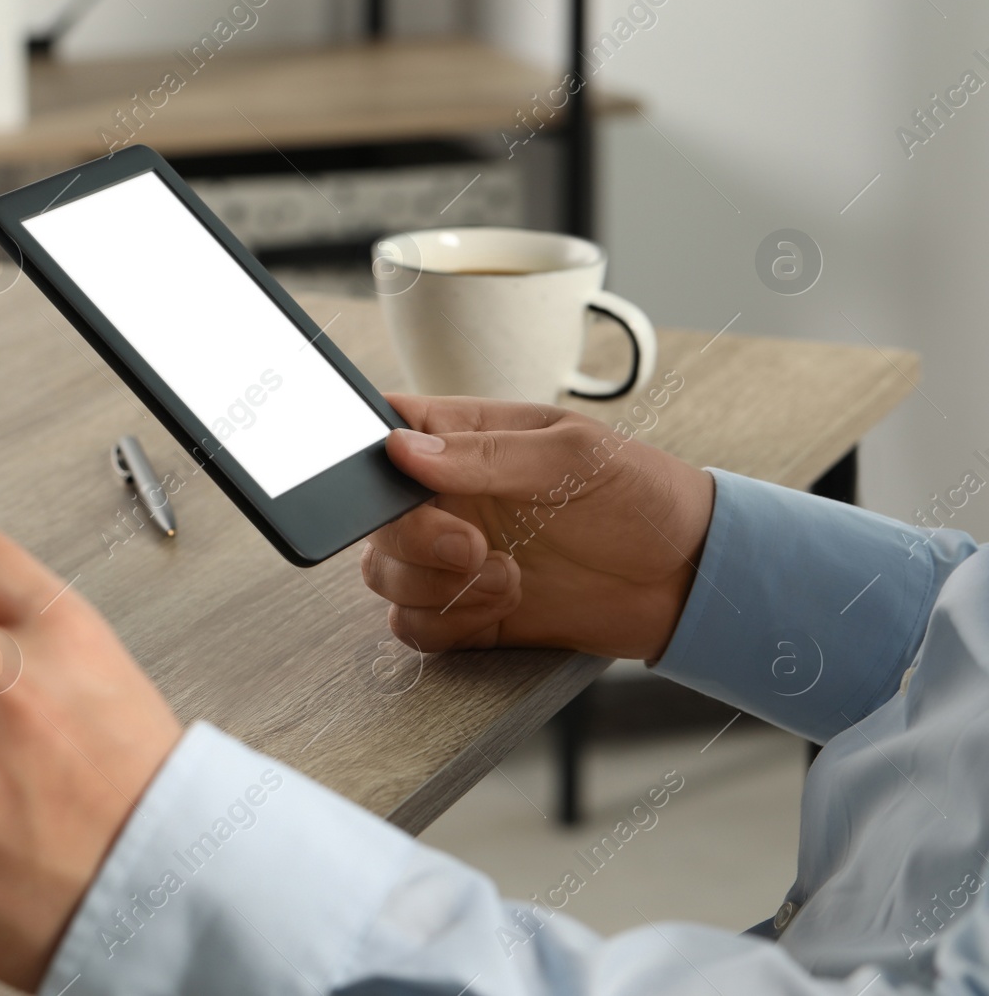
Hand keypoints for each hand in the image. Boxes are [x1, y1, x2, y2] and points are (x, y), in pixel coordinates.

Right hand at [362, 393, 714, 662]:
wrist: (683, 581)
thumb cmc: (641, 499)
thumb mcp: (573, 455)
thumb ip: (484, 454)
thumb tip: (405, 448)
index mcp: (463, 440)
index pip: (383, 428)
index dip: (372, 452)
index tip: (404, 478)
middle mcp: (447, 498)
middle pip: (375, 518)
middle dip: (415, 540)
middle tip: (473, 546)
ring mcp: (450, 558)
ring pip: (383, 574)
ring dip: (435, 587)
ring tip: (505, 577)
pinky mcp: (462, 612)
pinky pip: (412, 626)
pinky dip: (447, 624)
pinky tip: (500, 605)